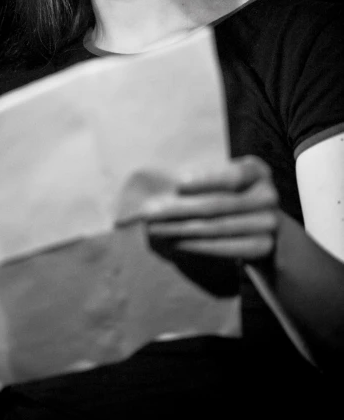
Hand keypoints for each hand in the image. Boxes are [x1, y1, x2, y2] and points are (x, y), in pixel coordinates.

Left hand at [143, 155, 279, 260]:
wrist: (261, 227)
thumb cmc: (230, 196)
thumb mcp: (221, 183)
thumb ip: (198, 183)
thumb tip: (159, 192)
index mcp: (256, 171)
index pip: (232, 175)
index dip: (207, 179)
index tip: (178, 185)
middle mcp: (268, 195)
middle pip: (218, 204)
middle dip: (179, 209)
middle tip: (149, 213)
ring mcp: (270, 223)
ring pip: (218, 227)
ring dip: (181, 229)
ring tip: (155, 230)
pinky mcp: (263, 247)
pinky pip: (226, 248)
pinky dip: (198, 245)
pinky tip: (176, 243)